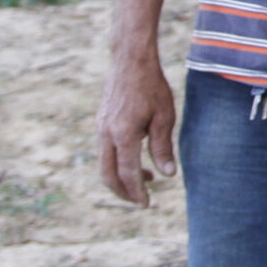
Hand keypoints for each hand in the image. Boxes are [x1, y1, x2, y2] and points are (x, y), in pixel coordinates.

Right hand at [96, 54, 177, 205]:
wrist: (130, 61)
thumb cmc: (151, 86)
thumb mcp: (164, 117)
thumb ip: (162, 147)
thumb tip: (167, 175)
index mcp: (123, 135)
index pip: (128, 174)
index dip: (137, 193)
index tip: (147, 205)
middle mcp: (106, 135)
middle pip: (108, 176)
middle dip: (123, 192)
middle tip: (141, 200)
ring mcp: (100, 129)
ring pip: (104, 165)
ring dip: (121, 178)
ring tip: (145, 179)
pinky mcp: (100, 124)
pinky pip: (105, 152)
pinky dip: (117, 163)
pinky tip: (136, 158)